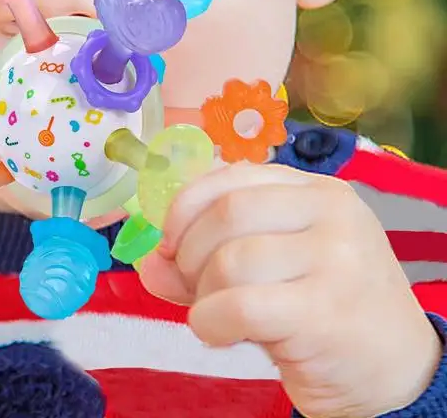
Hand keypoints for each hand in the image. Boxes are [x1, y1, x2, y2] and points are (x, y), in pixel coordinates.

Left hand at [138, 162, 442, 417]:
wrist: (396, 369)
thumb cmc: (323, 307)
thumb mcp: (271, 266)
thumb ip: (207, 255)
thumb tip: (149, 262)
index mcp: (317, 189)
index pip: (231, 176)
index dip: (185, 206)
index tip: (170, 240)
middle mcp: (331, 213)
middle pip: (226, 213)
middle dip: (189, 252)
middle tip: (193, 283)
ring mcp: (335, 259)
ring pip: (229, 260)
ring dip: (201, 293)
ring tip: (213, 312)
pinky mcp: (325, 312)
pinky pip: (239, 306)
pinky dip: (209, 321)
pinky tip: (217, 332)